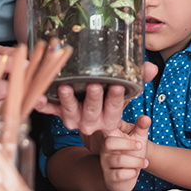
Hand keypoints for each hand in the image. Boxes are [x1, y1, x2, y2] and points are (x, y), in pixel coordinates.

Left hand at [34, 62, 157, 134]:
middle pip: (92, 112)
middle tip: (94, 85)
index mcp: (110, 117)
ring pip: (70, 114)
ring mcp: (74, 118)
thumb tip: (151, 68)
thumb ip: (139, 78)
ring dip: (66, 101)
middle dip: (93, 99)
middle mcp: (92, 121)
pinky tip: (39, 97)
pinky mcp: (59, 113)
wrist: (93, 119)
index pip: (115, 108)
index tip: (118, 86)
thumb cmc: (110, 99)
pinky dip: (43, 105)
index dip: (116, 98)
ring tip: (65, 87)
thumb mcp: (126, 91)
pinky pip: (50, 112)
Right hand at [99, 115, 150, 190]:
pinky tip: (135, 171)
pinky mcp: (109, 177)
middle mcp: (105, 150)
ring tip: (144, 162)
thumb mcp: (139, 138)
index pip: (108, 128)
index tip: (132, 132)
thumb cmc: (133, 154)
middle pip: (109, 142)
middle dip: (128, 144)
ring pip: (119, 160)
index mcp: (110, 137)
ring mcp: (105, 164)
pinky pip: (120, 174)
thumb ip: (141, 127)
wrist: (130, 174)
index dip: (117, 127)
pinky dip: (132, 173)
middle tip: (140, 145)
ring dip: (136, 161)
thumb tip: (146, 118)